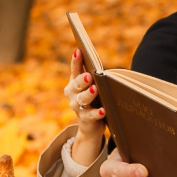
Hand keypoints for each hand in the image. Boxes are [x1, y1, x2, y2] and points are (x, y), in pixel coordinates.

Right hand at [64, 50, 105, 167]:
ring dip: (88, 94)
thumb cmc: (93, 100)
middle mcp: (73, 94)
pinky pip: (91, 115)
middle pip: (77, 84)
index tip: (79, 50)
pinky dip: (97, 113)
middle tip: (89, 75)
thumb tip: (101, 63)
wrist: (89, 125)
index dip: (76, 60)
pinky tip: (103, 110)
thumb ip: (93, 75)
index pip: (75, 69)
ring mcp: (77, 107)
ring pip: (82, 99)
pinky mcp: (85, 119)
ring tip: (95, 89)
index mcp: (74, 82)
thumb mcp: (91, 86)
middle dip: (82, 79)